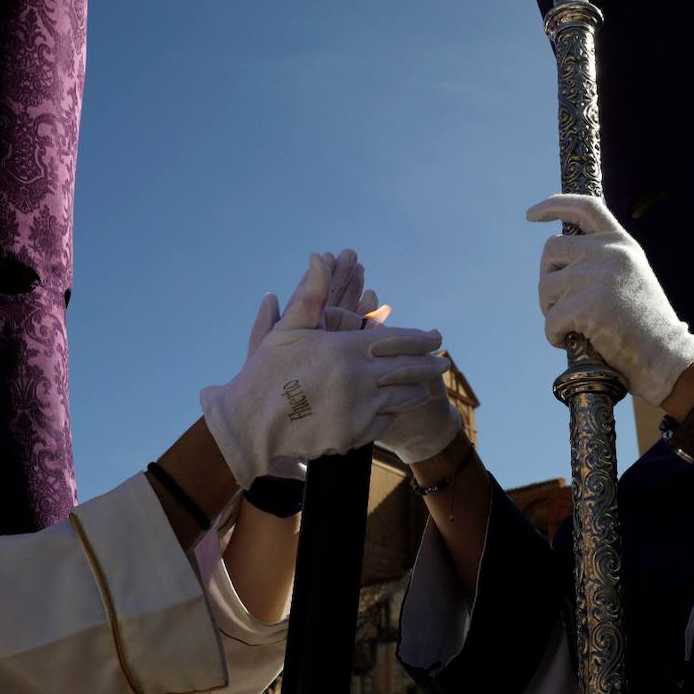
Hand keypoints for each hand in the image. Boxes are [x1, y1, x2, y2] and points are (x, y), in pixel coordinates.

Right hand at [203, 253, 449, 486]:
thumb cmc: (265, 372)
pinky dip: (394, 413)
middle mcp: (359, 378)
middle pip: (408, 369)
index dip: (421, 338)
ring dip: (418, 389)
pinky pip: (384, 421)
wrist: (250, 426)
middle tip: (444, 362)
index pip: (397, 340)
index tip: (436, 337)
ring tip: (429, 385)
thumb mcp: (287, 329)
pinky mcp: (353, 435)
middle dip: (429, 364)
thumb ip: (310, 295)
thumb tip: (319, 257)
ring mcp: (359, 409)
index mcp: (346, 348)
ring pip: (401, 397)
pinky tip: (398, 408)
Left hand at [527, 194, 693, 406]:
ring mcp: (598, 276)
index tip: (531, 214)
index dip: (554, 205)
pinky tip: (571, 342)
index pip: (585, 207)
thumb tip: (557, 262)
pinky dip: (554, 335)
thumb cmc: (644, 325)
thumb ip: (602, 261)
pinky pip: (550, 319)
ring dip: (550, 310)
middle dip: (547, 277)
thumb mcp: (630, 276)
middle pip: (551, 249)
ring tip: (573, 326)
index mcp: (622, 243)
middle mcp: (610, 252)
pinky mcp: (587, 304)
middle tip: (559, 304)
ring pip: (545, 286)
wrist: (665, 356)